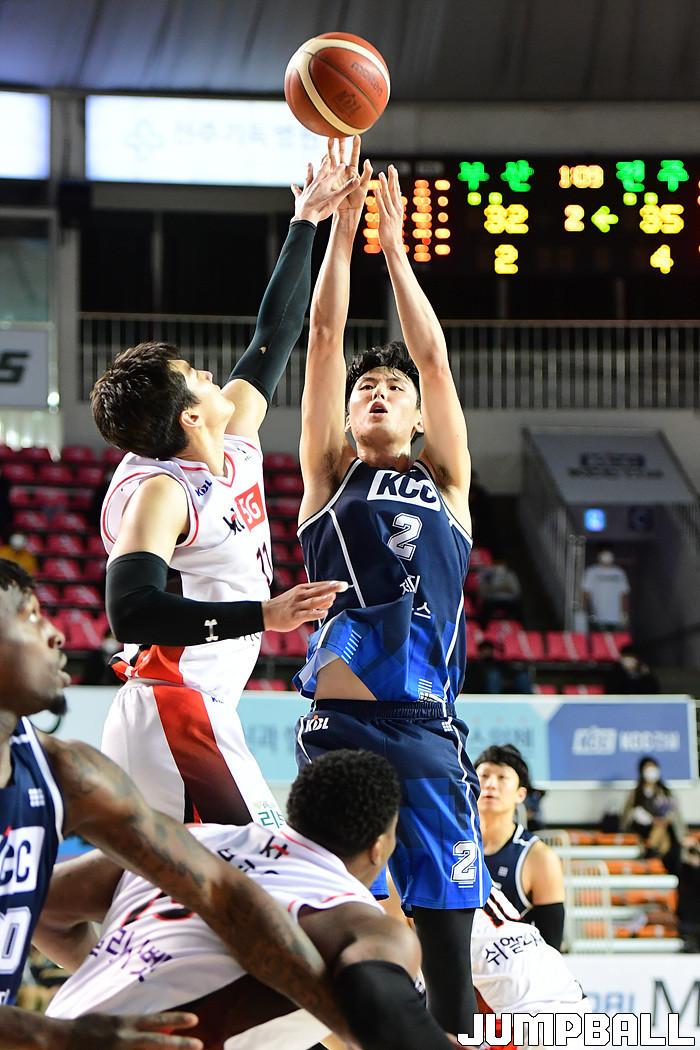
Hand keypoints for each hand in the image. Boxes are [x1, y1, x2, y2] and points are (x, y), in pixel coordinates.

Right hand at [63, 1011, 202, 1048]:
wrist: (60, 1040)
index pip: (157, 1020)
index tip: (195, 1021)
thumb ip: (130, 1024)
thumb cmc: (85, 1028)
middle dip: (180, 1044)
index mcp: (126, 1023)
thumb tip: (149, 1027)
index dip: (177, 1020)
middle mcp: (126, 1039)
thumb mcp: (110, 1020)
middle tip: (200, 1044)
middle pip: (158, 1041)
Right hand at [262, 580, 347, 630]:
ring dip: (325, 599)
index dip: (332, 584)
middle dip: (332, 588)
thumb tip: (331, 598)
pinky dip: (317, 613)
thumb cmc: (285, 605)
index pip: (320, 585)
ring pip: (314, 601)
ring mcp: (298, 606)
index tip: (343, 584)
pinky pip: (309, 614)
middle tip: (343, 586)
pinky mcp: (295, 616)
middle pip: (319, 590)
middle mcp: (300, 595)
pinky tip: (324, 613)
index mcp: (302, 589)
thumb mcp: (298, 596)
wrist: (267, 613)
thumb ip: (314, 597)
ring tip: (333, 598)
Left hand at [292, 156, 359, 224]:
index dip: (339, 169)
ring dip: (309, 171)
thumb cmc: (321, 208)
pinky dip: (296, 189)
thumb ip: (347, 189)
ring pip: (308, 178)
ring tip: (309, 164)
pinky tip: (293, 185)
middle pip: (321, 172)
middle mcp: (315, 185)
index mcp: (325, 184)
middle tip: (326, 157)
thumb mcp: (336, 198)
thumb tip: (358, 180)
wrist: (306, 217)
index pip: (334, 174)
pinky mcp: (301, 198)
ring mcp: (307, 191)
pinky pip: (298, 192)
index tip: (343, 163)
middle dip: (324, 165)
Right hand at [330, 135, 372, 213]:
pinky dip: (323, 161)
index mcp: (353, 171)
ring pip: (333, 158)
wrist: (347, 211)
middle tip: (338, 132)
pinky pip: (326, 169)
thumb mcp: (364, 186)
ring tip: (329, 138)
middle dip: (340, 143)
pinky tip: (322, 154)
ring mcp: (336, 175)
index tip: (356, 136)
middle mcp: (344, 171)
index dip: (355, 146)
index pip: (354, 156)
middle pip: (342, 154)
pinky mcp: (329, 180)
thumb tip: (367, 161)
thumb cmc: (357, 200)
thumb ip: (366, 173)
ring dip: (331, 149)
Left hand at [375, 164, 405, 252]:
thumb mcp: (394, 220)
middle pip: (394, 191)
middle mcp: (396, 209)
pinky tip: (376, 189)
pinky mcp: (385, 219)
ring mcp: (391, 214)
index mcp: (398, 208)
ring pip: (388, 196)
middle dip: (392, 178)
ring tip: (381, 174)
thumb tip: (393, 203)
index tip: (393, 170)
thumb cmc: (392, 234)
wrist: (394, 246)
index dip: (395, 180)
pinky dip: (379, 197)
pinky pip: (381, 206)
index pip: (397, 191)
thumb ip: (393, 210)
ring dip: (384, 184)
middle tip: (391, 166)